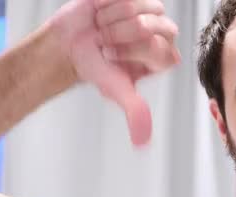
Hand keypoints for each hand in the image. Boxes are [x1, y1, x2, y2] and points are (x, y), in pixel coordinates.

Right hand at [49, 0, 179, 145]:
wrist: (70, 46)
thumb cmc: (96, 67)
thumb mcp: (117, 90)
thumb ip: (136, 112)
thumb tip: (143, 143)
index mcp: (164, 56)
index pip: (157, 47)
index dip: (130, 50)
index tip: (112, 56)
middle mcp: (162, 32)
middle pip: (149, 24)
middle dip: (121, 34)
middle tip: (106, 42)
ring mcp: (149, 10)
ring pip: (136, 6)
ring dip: (112, 18)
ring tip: (104, 27)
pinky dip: (106, 2)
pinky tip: (102, 11)